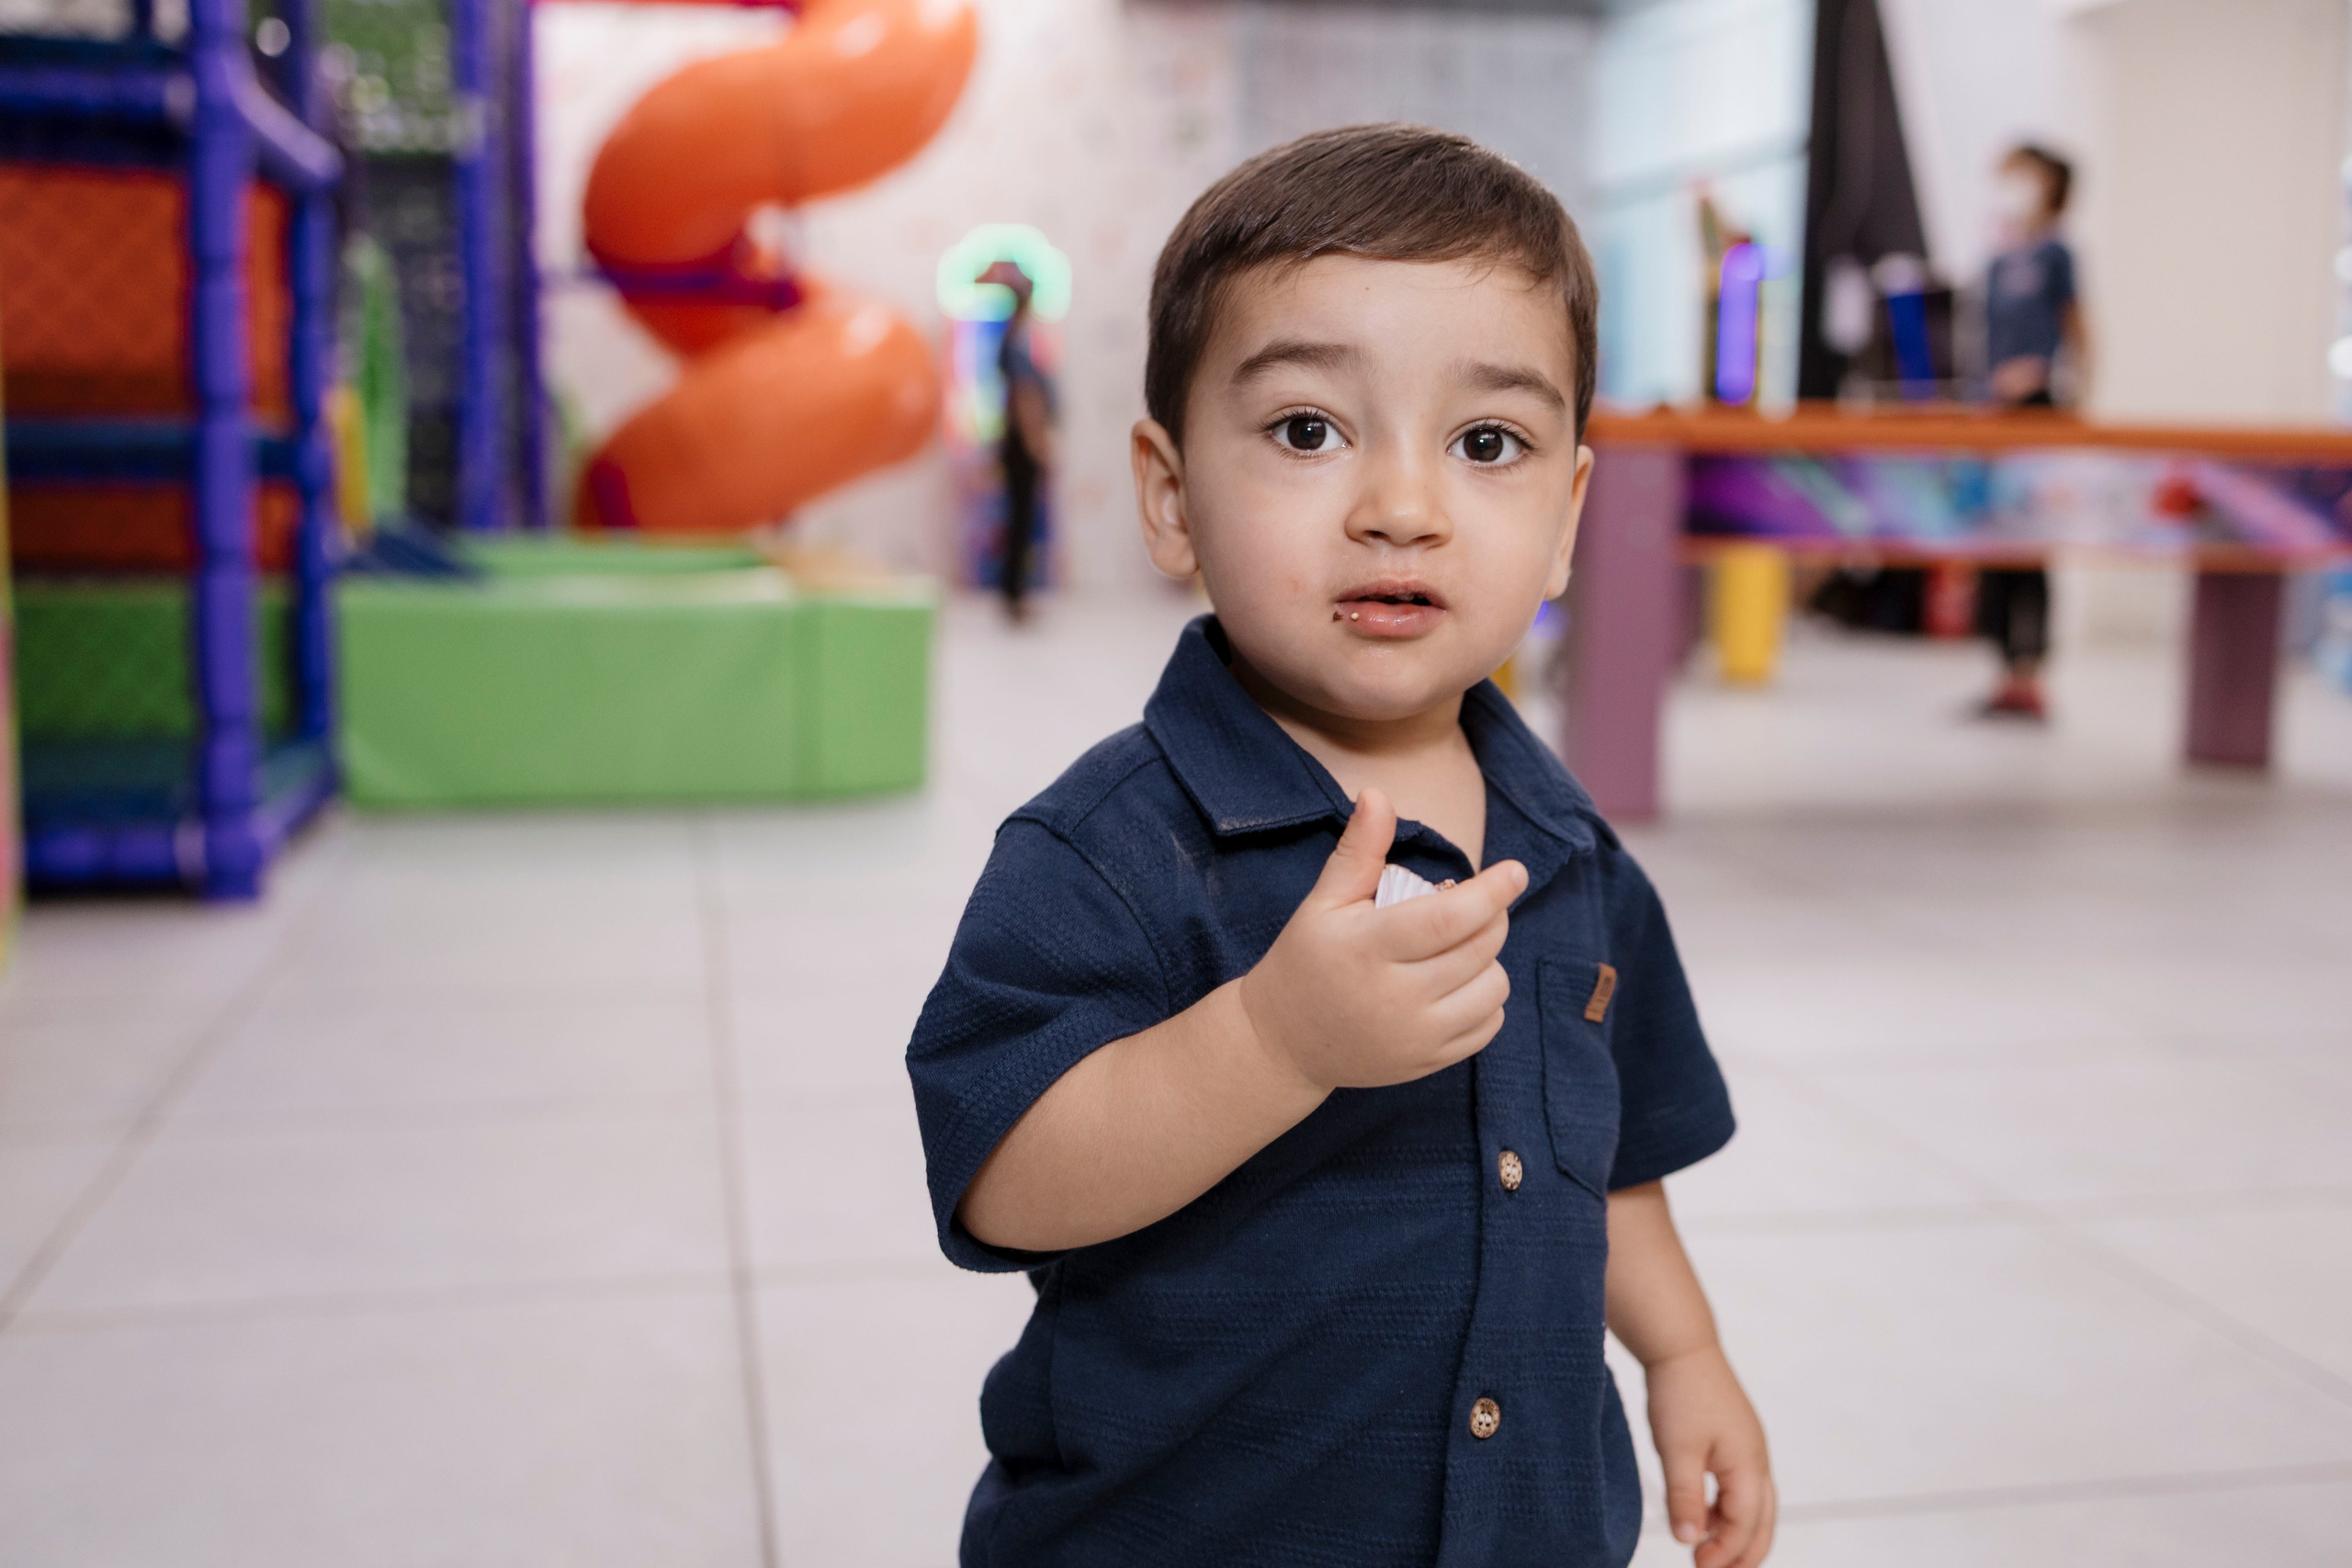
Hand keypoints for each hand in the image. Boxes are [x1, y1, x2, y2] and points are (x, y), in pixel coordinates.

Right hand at [1237, 788, 1523, 1093]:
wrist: (1284, 1042)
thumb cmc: (1306, 959)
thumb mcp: (1323, 902)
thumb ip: (1358, 850)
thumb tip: (1376, 794)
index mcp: (1367, 949)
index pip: (1446, 919)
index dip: (1489, 893)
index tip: (1515, 871)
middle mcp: (1394, 998)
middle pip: (1478, 949)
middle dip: (1491, 916)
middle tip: (1471, 904)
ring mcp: (1414, 1036)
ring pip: (1492, 988)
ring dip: (1489, 958)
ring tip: (1459, 945)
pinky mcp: (1428, 1062)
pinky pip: (1488, 1025)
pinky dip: (1486, 997)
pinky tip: (1458, 982)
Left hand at [1646, 1343, 1774, 1567]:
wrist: (1682, 1346)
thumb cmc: (1680, 1394)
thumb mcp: (1677, 1451)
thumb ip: (1685, 1497)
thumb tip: (1688, 1541)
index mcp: (1748, 1464)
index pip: (1745, 1525)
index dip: (1724, 1552)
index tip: (1696, 1566)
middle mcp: (1757, 1458)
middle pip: (1762, 1521)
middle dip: (1743, 1553)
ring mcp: (1750, 1447)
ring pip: (1756, 1505)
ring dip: (1737, 1532)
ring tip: (1708, 1553)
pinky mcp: (1736, 1439)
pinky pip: (1743, 1486)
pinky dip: (1729, 1509)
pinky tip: (1703, 1516)